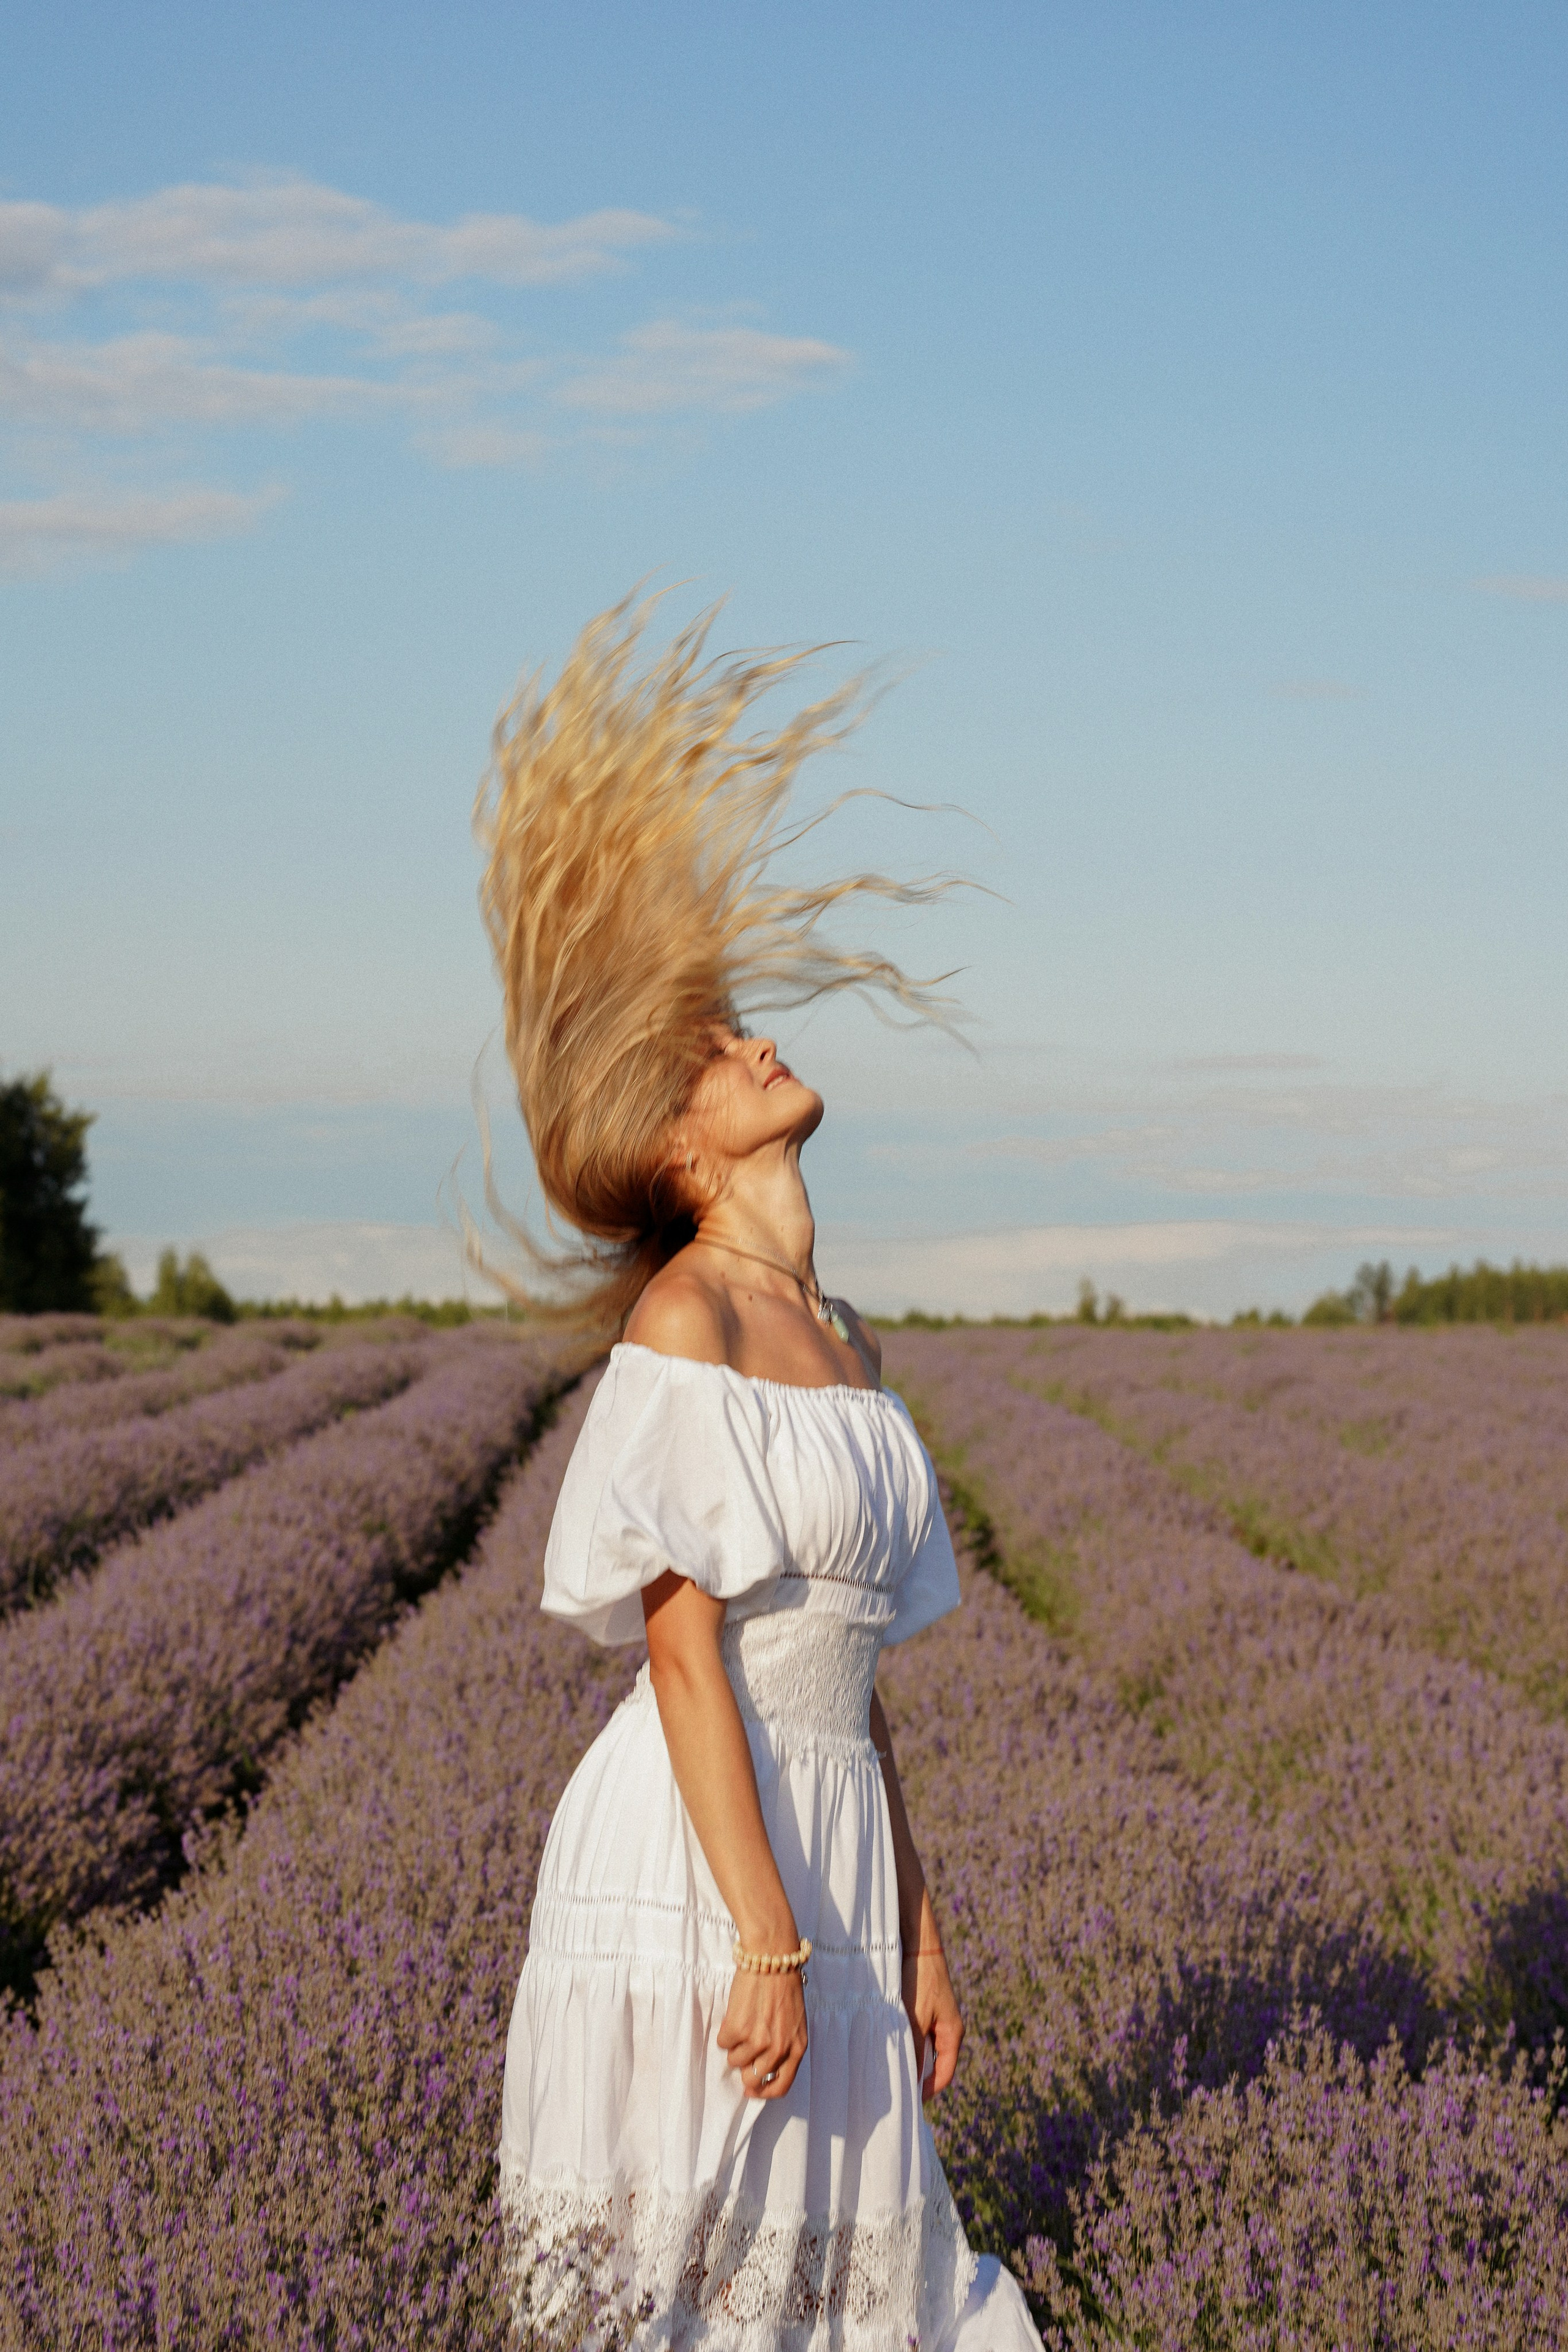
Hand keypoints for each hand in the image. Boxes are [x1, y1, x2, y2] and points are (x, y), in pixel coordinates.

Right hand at [717, 1964, 807, 2100]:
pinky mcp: (738, 2029)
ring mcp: (758, 2040)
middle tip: (742, 2053)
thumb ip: (784, 2045)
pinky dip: (725, 2031)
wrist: (773, 1958)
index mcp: (797, 2048)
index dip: (763, 2093)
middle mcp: (779, 2048)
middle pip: (753, 2079)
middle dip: (744, 2069)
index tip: (751, 2091)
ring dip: (734, 2046)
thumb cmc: (784, 1985)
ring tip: (742, 2023)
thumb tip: (761, 2067)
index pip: (781, 2086)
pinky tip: (735, 2014)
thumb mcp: (795, 2022)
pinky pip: (723, 2042)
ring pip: (734, 2060)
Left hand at [901, 1946, 962, 2099]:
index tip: (909, 2101)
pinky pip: (920, 2035)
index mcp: (953, 2034)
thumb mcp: (914, 2020)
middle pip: (936, 2064)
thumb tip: (912, 2081)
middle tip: (897, 2088)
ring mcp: (939, 2018)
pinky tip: (892, 2045)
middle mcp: (949, 2029)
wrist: (919, 1944)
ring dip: (912, 2059)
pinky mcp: (928, 2008)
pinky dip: (909, 2043)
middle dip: (919, 2077)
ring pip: (926, 2050)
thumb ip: (914, 2051)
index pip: (944, 2075)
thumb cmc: (919, 1981)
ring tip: (892, 2068)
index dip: (928, 2091)